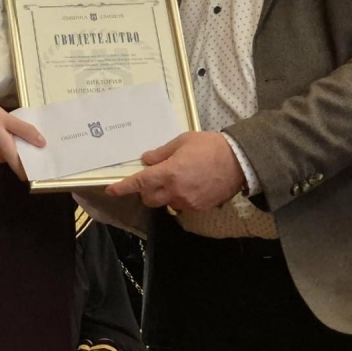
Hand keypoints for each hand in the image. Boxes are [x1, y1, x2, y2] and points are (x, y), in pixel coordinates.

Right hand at [0, 98, 43, 180]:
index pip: (22, 170)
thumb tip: (42, 144)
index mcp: (6, 152)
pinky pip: (5, 148)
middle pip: (18, 160)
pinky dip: (12, 142)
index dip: (33, 167)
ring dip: (20, 145)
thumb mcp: (7, 119)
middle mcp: (0, 157)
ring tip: (31, 133)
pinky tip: (15, 131)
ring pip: (12, 153)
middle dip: (30, 152)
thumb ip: (25, 131)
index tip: (45, 160)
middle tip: (43, 140)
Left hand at [105, 131, 245, 210]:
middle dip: (147, 190)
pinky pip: (182, 205)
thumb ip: (162, 153)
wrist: (239, 161)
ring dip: (164, 194)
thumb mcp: (183, 142)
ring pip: (165, 203)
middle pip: (149, 199)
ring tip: (178, 179)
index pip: (140, 183)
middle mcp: (175, 191)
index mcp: (169, 173)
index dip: (124, 188)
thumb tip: (147, 160)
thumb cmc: (210, 146)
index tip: (112, 190)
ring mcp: (188, 202)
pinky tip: (191, 185)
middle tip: (155, 177)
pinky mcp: (199, 208)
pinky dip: (180, 197)